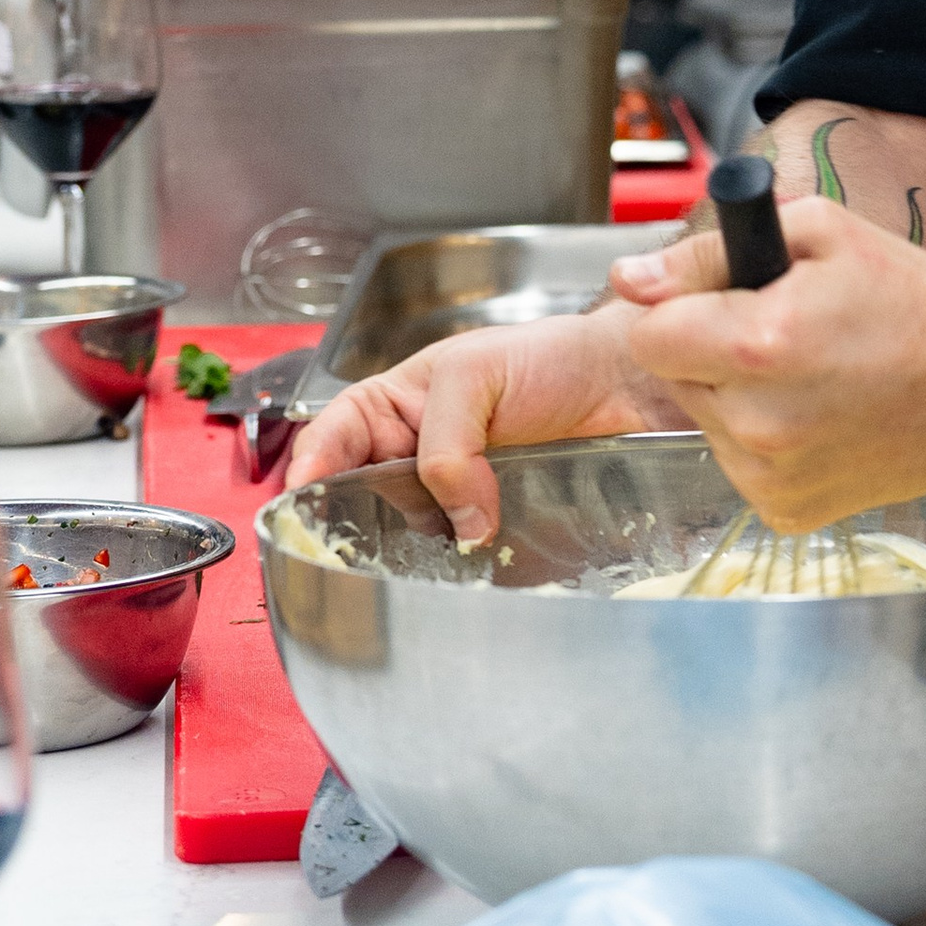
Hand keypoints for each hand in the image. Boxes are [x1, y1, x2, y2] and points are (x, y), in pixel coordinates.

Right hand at [286, 302, 677, 544]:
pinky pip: (469, 558)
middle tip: (353, 552)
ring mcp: (456, 497)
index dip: (309, 472)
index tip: (300, 500)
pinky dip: (469, 568)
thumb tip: (460, 521)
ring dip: (416, 553)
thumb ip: (448, 442)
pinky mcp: (498, 528)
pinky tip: (477, 569)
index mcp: (393, 408)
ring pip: (413, 538)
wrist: (625, 379)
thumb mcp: (475, 373)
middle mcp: (415, 457)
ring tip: (424, 564)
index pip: (330, 442)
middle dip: (356, 527)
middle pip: (362, 502)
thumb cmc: (547, 355)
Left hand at [608, 196, 925, 527]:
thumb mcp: (816, 232)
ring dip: (741, 401)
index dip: (683, 311)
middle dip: (712, 355)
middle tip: (785, 336)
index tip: (726, 304)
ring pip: (709, 427)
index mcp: (758, 345)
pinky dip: (769, 445)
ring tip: (816, 377)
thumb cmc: (909, 294)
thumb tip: (628, 280)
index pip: (648, 336)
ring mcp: (775, 478)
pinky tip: (824, 418)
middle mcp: (760, 423)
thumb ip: (706, 254)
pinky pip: (742, 468)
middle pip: (677, 382)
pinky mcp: (792, 513)